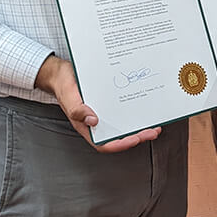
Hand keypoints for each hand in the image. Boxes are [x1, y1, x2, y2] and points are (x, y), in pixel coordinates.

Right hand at [35, 55, 160, 151]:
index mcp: (86, 126)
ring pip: (123, 125)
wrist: (62, 72)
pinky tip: (145, 109)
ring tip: (154, 124)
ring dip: (139, 127)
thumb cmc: (64, 84)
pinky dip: (135, 112)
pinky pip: (123, 110)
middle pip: (118, 136)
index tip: (135, 139)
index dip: (120, 144)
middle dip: (137, 136)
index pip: (104, 143)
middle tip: (152, 132)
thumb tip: (93, 120)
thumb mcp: (68, 95)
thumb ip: (77, 109)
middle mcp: (97, 122)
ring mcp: (104, 113)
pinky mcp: (109, 103)